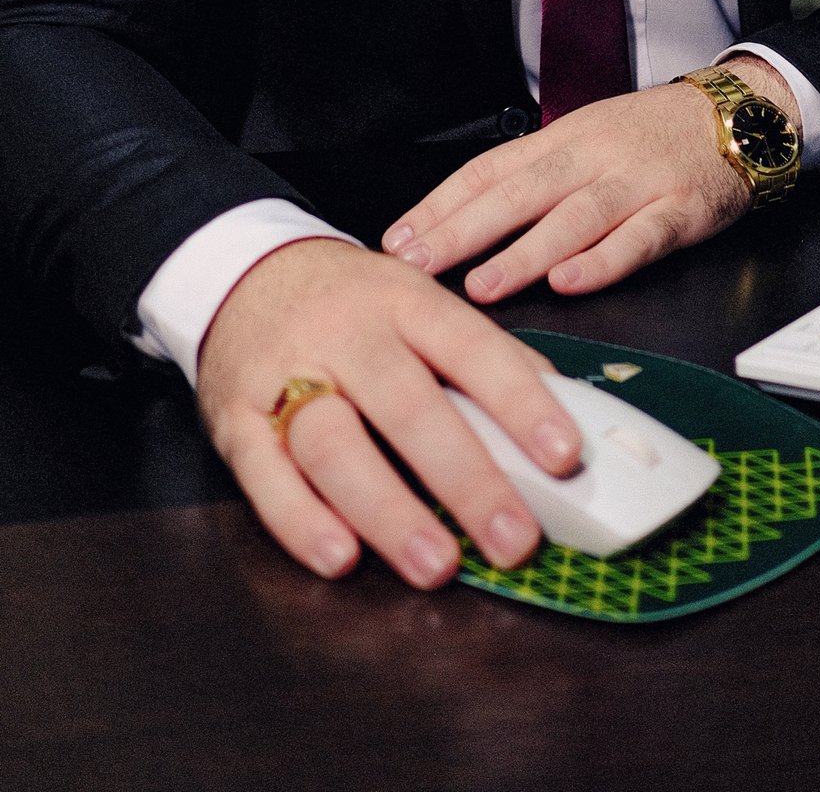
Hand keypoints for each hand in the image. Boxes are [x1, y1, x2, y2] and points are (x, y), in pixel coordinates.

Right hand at [195, 236, 582, 586]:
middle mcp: (347, 334)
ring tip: (436, 566)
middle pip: (407, 404)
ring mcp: (285, 374)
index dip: (520, 402)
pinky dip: (300, 521)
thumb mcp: (416, 302)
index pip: (471, 347)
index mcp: (405, 300)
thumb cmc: (352, 303)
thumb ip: (478, 357)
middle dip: (465, 476)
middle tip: (514, 538)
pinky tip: (340, 558)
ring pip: (334, 443)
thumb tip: (561, 413)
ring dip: (388, 510)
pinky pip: (263, 474)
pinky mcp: (235, 419)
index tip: (564, 456)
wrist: (243, 273)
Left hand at [380, 60, 795, 301]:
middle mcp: (591, 158)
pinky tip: (572, 281)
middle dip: (463, 231)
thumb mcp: (585, 140)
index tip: (397, 241)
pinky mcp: (681, 209)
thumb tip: (461, 223)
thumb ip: (533, 179)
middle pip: (519, 193)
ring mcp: (637, 183)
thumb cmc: (651, 137)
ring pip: (574, 218)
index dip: (440, 206)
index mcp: (560, 141)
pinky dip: (605, 260)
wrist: (738, 115)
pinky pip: (640, 236)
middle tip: (417, 264)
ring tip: (482, 286)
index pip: (488, 171)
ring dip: (525, 252)